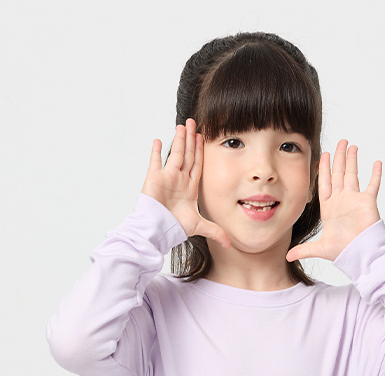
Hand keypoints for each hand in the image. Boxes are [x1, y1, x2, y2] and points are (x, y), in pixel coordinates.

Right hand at [142, 118, 230, 248]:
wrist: (157, 231)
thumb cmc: (174, 227)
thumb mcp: (199, 227)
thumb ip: (215, 231)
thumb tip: (230, 244)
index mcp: (189, 187)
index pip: (197, 164)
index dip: (200, 150)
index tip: (203, 136)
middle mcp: (179, 180)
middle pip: (187, 154)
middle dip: (190, 139)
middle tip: (193, 122)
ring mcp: (167, 178)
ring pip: (175, 154)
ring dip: (179, 139)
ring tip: (182, 125)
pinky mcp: (154, 178)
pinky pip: (155, 161)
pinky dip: (156, 151)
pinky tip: (158, 140)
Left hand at [286, 139, 380, 263]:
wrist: (360, 255)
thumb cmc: (342, 252)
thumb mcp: (319, 249)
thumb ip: (304, 250)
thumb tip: (287, 257)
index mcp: (329, 208)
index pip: (325, 183)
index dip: (324, 169)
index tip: (323, 155)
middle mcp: (342, 201)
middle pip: (339, 174)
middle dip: (338, 158)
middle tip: (340, 142)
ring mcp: (355, 200)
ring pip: (352, 175)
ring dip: (352, 160)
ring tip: (352, 146)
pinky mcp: (367, 202)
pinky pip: (372, 185)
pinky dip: (375, 174)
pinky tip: (377, 162)